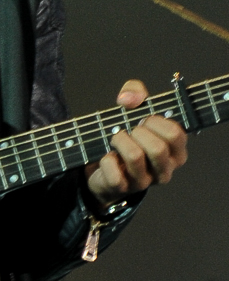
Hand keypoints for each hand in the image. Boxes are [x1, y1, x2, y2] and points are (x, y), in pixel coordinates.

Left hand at [86, 79, 187, 208]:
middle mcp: (165, 169)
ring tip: (115, 138)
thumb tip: (128, 99)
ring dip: (120, 141)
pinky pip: (115, 173)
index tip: (145, 119)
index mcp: (175, 151)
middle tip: (129, 130)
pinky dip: (106, 160)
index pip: (175, 135)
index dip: (156, 122)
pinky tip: (107, 156)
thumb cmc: (126, 136)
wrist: (104, 167)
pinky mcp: (124, 188)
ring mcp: (145, 182)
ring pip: (135, 157)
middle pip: (157, 148)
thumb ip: (135, 92)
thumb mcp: (133, 109)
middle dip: (138, 132)